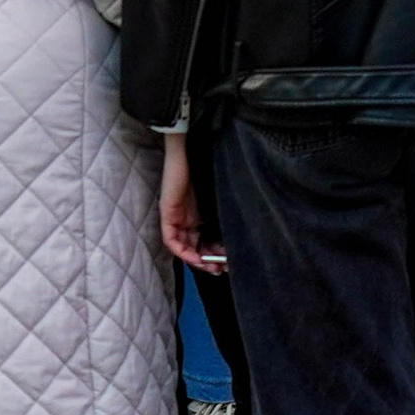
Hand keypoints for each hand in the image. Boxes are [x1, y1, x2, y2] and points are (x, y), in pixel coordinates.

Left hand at [159, 133, 225, 271]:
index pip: (206, 238)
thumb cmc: (209, 164)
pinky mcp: (168, 213)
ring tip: (212, 266)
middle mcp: (188, 217)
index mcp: (200, 211)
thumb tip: (246, 224)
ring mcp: (177, 216)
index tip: (230, 259)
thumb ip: (226, 207)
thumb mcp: (220, 191)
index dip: (216, 252)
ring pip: (184, 246)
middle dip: (208, 260)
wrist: (191, 146)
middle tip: (223, 268)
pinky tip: (196, 258)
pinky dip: (183, 251)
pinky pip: (171, 239)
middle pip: (195, 246)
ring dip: (196, 260)